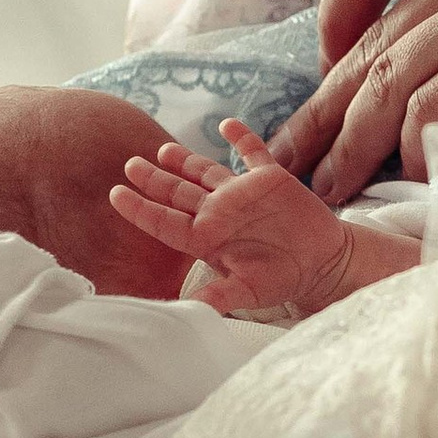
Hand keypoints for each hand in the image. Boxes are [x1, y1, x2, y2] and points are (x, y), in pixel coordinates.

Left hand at [111, 117, 398, 315]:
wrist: (322, 263)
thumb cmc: (282, 280)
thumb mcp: (249, 292)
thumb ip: (218, 295)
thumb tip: (188, 311)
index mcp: (208, 237)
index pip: (165, 221)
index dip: (139, 209)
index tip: (116, 194)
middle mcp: (219, 213)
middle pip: (178, 192)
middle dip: (153, 179)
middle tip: (129, 164)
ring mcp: (242, 194)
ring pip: (205, 171)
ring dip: (184, 160)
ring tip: (163, 149)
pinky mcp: (269, 179)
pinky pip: (251, 152)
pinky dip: (240, 138)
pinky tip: (227, 125)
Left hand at [276, 0, 437, 204]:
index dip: (340, 5)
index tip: (330, 48)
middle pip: (368, 36)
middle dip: (320, 101)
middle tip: (281, 152)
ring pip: (384, 81)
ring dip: (345, 144)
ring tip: (317, 192)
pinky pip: (432, 110)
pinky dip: (410, 150)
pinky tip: (405, 183)